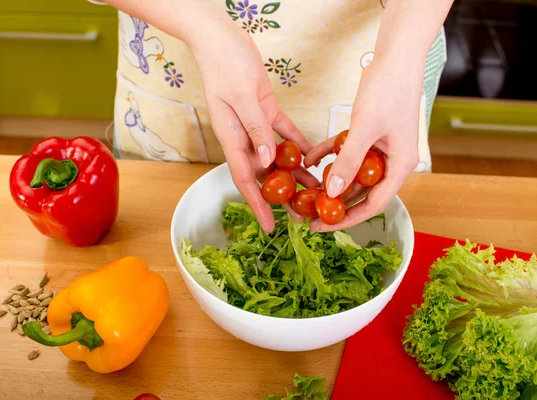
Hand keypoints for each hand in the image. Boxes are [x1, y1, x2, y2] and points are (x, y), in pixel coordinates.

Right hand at [190, 15, 317, 232]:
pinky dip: (297, 144)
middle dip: (282, 194)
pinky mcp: (266, 110)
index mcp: (231, 137)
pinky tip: (313, 155)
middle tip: (303, 212)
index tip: (270, 226)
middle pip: (263, 173)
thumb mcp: (242, 97)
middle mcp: (242, 136)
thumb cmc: (225, 64)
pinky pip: (284, 133)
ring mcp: (254, 124)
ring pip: (276, 156)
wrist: (221, 37)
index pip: (244, 179)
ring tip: (315, 188)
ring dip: (295, 172)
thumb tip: (267, 161)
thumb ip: (256, 130)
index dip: (258, 205)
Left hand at [304, 57, 422, 231]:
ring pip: (352, 173)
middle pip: (361, 192)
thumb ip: (348, 162)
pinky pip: (346, 152)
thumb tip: (332, 192)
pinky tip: (309, 159)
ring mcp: (380, 149)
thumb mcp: (364, 128)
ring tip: (305, 192)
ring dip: (329, 181)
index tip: (324, 227)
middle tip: (309, 214)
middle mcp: (391, 162)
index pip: (374, 203)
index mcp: (400, 166)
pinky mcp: (368, 136)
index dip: (349, 219)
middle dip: (334, 203)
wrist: (395, 58)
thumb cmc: (388, 90)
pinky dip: (329, 155)